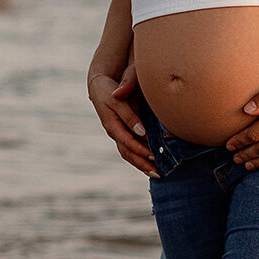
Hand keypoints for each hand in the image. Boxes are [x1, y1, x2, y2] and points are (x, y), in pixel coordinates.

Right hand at [87, 53, 155, 178]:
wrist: (99, 84)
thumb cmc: (110, 88)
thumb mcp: (117, 99)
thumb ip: (129, 115)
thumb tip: (141, 131)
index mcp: (112, 125)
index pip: (127, 142)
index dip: (140, 149)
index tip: (154, 155)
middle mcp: (114, 132)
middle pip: (128, 153)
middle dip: (142, 163)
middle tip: (158, 172)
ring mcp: (118, 133)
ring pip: (129, 154)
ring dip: (142, 164)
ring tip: (157, 174)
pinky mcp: (123, 131)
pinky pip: (130, 149)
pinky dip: (140, 158)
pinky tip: (151, 164)